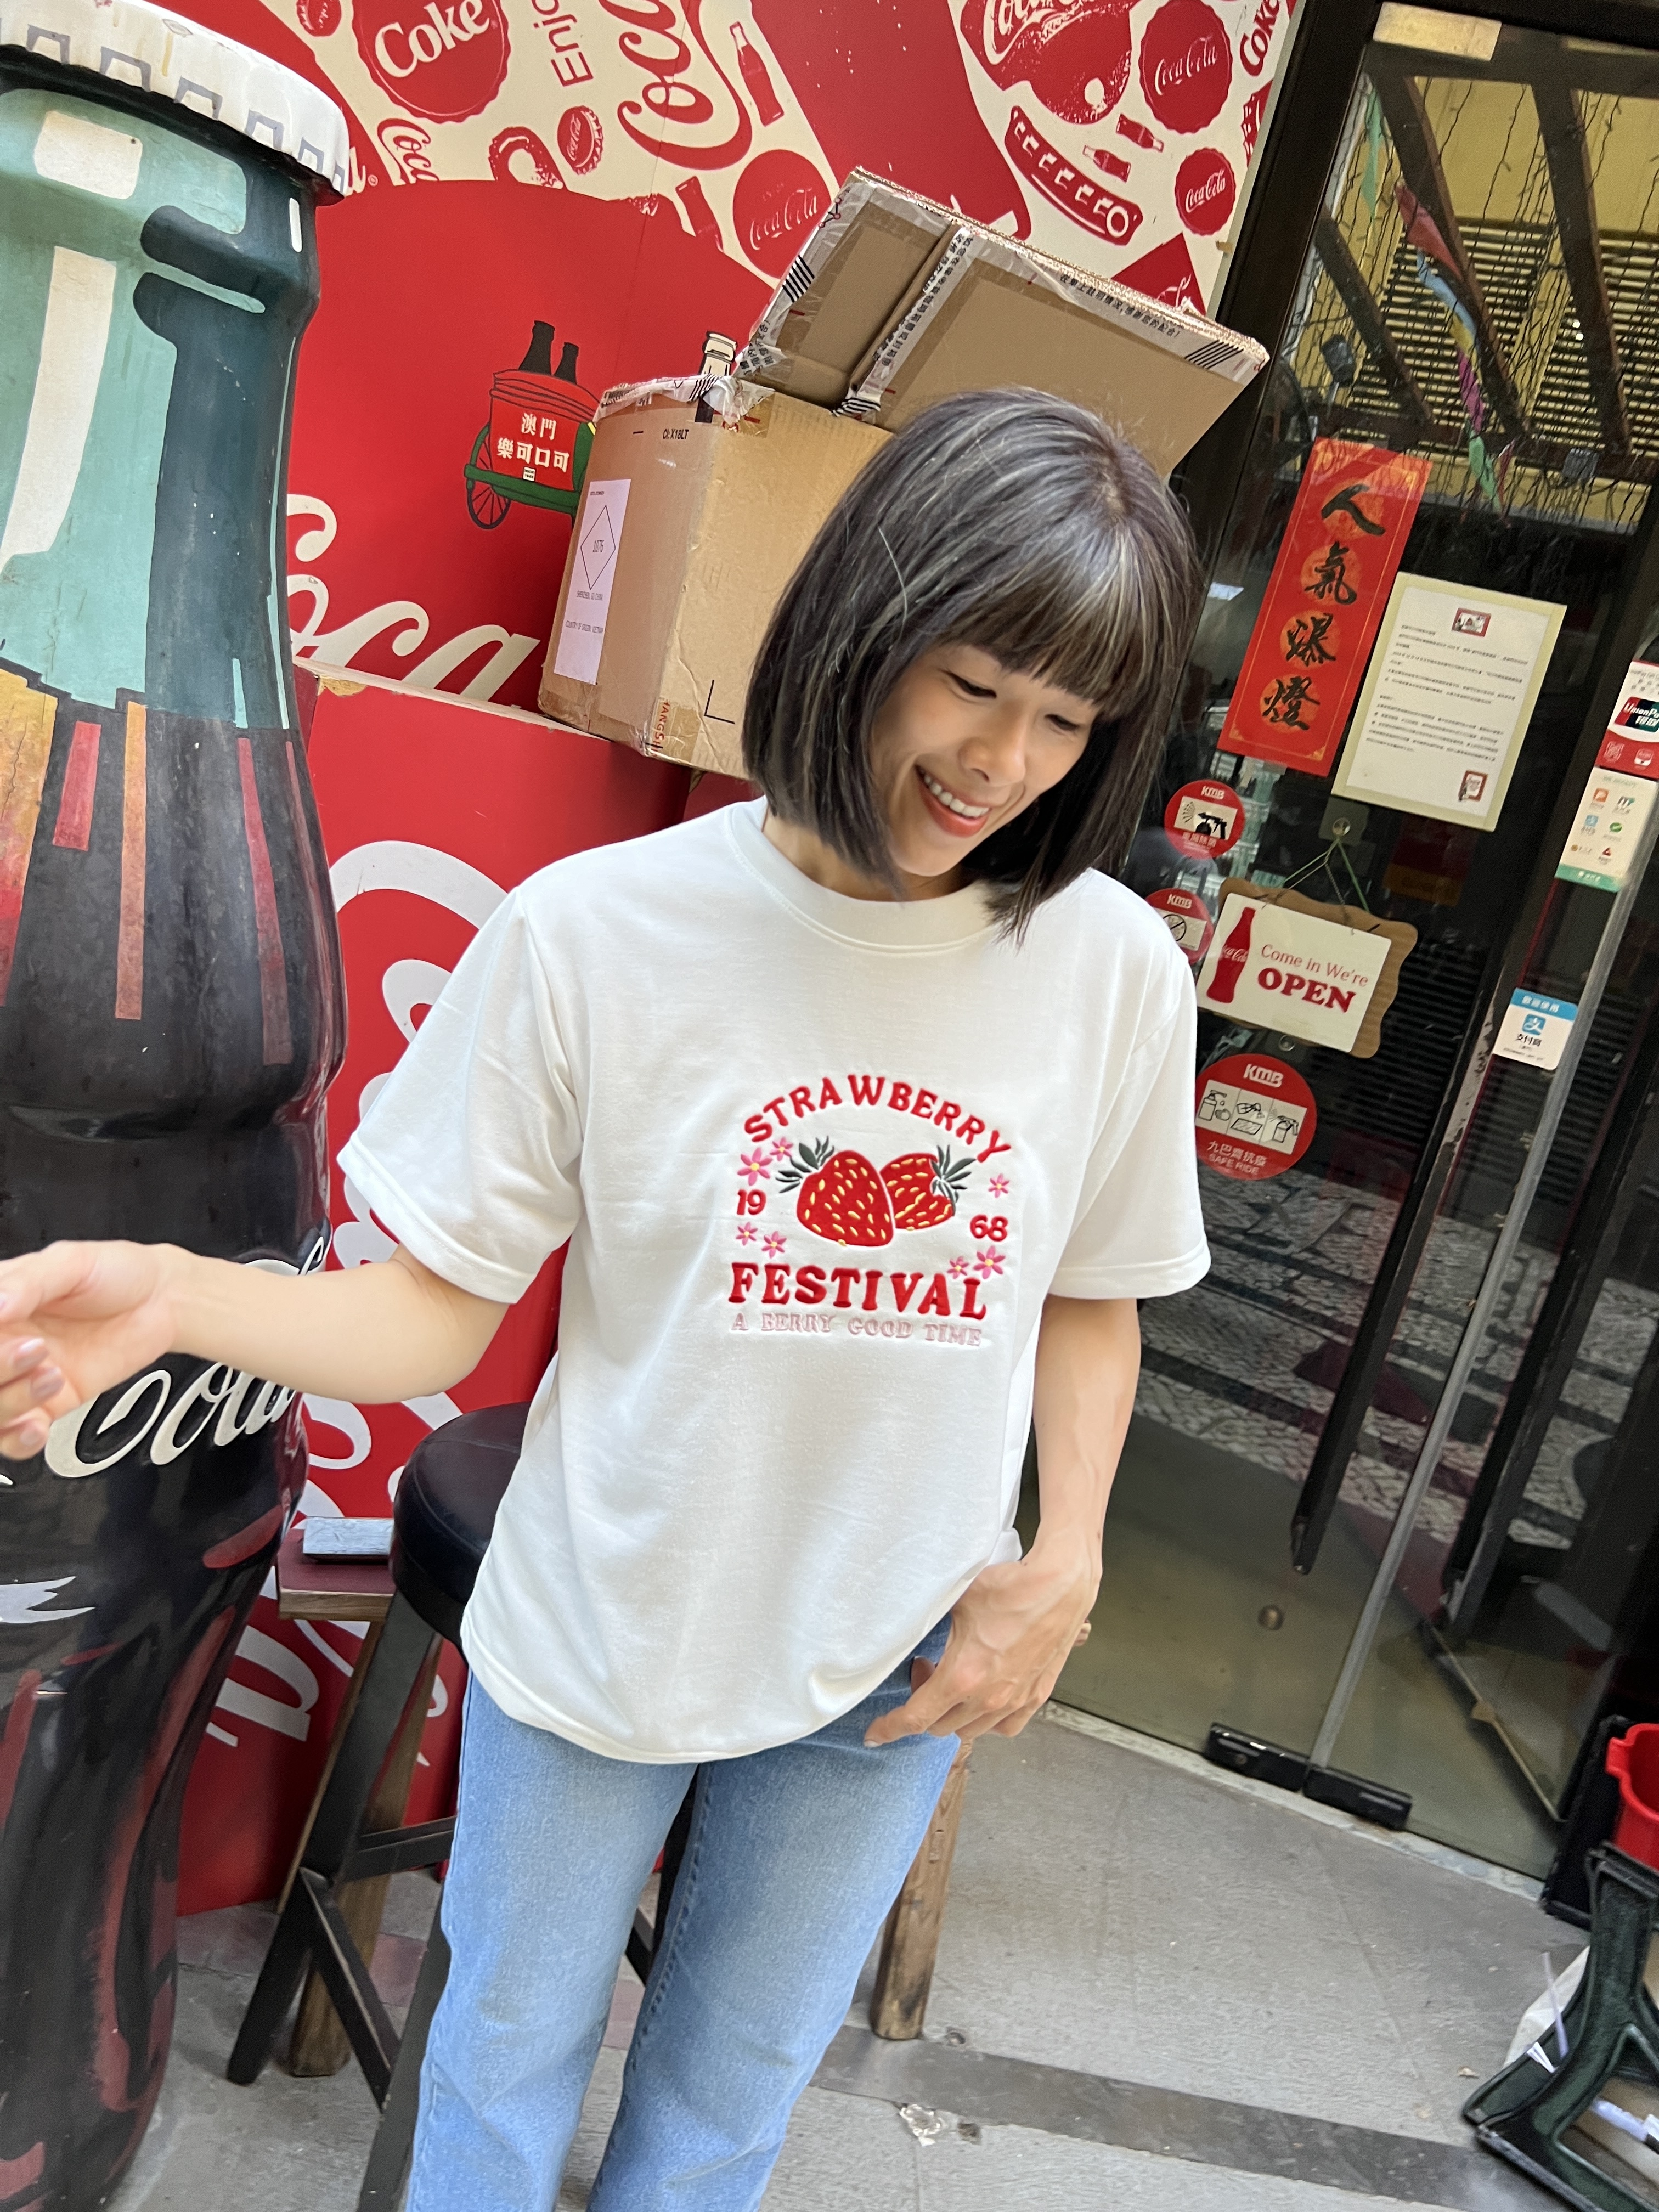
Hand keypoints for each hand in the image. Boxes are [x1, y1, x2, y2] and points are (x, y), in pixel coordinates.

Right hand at [0, 1242, 180, 1458]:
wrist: (164, 1300)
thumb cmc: (117, 1272)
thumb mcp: (71, 1262)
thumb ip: (30, 1283)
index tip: (5, 1336)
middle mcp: (2, 1343)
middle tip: (35, 1351)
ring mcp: (22, 1377)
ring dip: (11, 1402)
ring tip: (52, 1376)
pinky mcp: (49, 1403)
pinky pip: (15, 1438)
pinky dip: (19, 1440)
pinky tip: (37, 1426)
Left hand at [864, 1536, 1098, 1747]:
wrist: (1060, 1588)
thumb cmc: (1011, 1590)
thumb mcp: (956, 1601)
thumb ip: (928, 1621)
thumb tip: (905, 1625)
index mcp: (962, 1677)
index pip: (916, 1718)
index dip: (890, 1729)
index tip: (875, 1735)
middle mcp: (988, 1699)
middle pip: (940, 1726)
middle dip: (924, 1707)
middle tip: (925, 1673)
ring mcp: (1014, 1702)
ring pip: (970, 1730)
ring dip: (954, 1713)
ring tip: (955, 1679)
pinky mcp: (1035, 1697)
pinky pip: (1004, 1727)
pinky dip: (987, 1720)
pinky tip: (984, 1696)